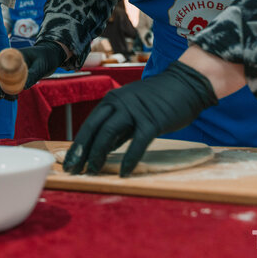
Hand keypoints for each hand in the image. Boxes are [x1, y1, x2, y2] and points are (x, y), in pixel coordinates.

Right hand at [0, 40, 66, 100]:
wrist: (53, 55)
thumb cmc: (48, 57)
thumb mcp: (40, 66)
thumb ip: (33, 75)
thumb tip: (23, 88)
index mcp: (13, 55)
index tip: (0, 91)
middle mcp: (11, 60)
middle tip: (3, 97)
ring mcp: (14, 67)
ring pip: (3, 79)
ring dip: (4, 89)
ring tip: (12, 99)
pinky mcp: (18, 73)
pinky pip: (10, 81)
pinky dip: (9, 89)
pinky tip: (13, 97)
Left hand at [62, 61, 217, 176]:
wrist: (186, 84)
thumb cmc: (159, 99)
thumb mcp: (132, 110)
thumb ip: (119, 129)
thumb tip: (105, 148)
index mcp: (112, 100)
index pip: (89, 125)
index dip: (78, 145)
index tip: (70, 162)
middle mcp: (119, 103)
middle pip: (93, 129)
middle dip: (81, 152)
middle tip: (74, 170)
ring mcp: (135, 111)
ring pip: (108, 133)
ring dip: (98, 155)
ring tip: (93, 172)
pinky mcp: (152, 121)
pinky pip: (137, 142)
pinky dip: (129, 159)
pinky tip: (123, 173)